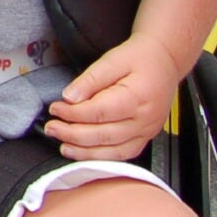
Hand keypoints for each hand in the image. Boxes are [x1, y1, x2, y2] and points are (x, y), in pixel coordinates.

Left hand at [43, 34, 179, 160]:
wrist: (164, 61)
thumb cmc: (139, 58)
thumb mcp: (113, 59)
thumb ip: (90, 79)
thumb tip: (70, 97)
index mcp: (138, 97)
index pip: (99, 112)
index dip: (73, 113)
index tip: (55, 108)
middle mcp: (145, 119)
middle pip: (104, 135)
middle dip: (73, 134)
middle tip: (51, 128)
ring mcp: (147, 131)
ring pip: (114, 151)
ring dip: (85, 152)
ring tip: (63, 145)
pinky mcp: (145, 137)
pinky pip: (123, 154)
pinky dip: (102, 157)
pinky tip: (85, 153)